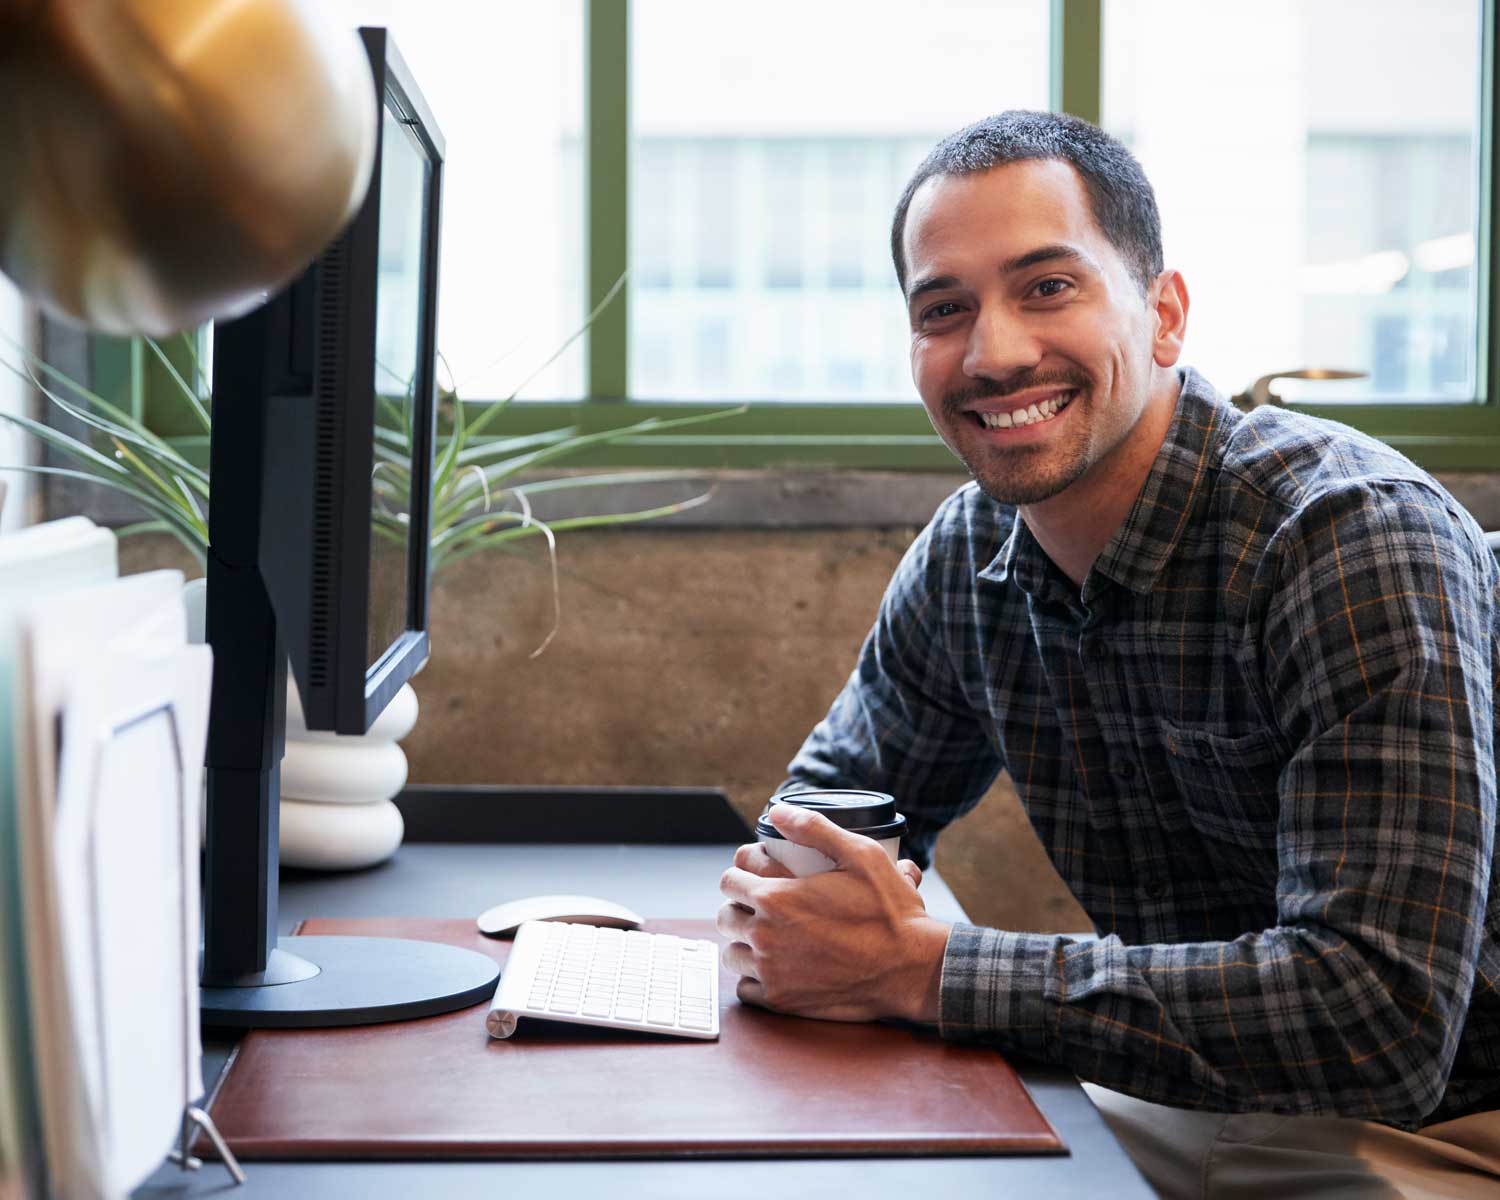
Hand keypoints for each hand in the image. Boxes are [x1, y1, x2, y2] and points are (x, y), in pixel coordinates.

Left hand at [716, 804, 949, 1023]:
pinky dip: (755, 978)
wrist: (910, 969)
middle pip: (726, 916)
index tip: (756, 875)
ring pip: (732, 953)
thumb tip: (777, 813)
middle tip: (763, 906)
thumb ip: (815, 828)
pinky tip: (775, 967)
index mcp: (777, 898)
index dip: (741, 873)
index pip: (729, 880)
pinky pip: (746, 988)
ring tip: (768, 936)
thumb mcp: (861, 855)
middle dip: (739, 906)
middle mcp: (766, 936)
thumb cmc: (890, 912)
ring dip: (744, 943)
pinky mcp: (782, 1001)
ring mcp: (772, 972)